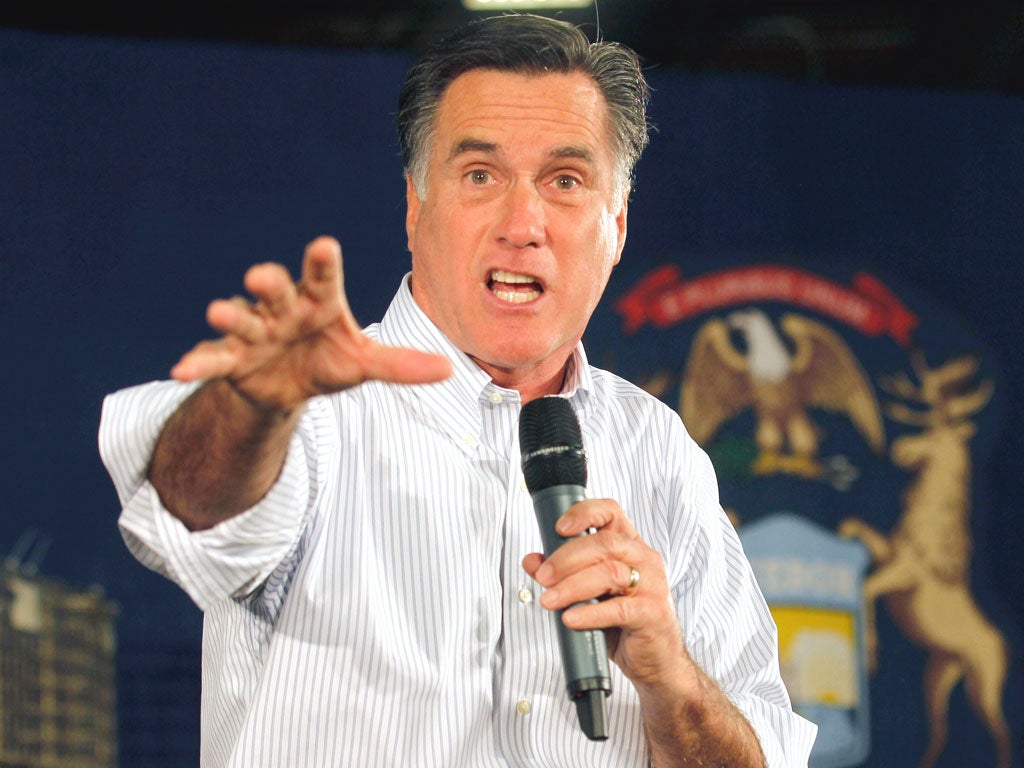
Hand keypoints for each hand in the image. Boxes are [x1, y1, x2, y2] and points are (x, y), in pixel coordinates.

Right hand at [171, 236, 451, 409]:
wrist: (288, 386)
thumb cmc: (328, 360)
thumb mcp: (364, 364)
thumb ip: (400, 366)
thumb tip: (450, 368)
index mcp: (319, 302)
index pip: (324, 277)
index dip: (322, 262)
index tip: (324, 245)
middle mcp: (284, 308)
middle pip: (275, 289)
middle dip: (268, 282)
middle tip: (261, 276)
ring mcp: (255, 331)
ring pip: (242, 317)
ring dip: (231, 314)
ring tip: (219, 311)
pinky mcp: (232, 358)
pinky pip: (214, 359)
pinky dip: (198, 363)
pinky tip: (180, 369)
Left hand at [522, 498, 686, 688]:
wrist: (657, 660)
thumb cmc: (625, 622)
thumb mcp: (590, 593)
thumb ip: (563, 574)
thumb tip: (531, 561)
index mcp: (630, 546)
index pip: (611, 512)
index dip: (584, 513)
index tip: (558, 528)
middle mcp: (645, 559)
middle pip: (604, 543)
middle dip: (566, 558)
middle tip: (543, 576)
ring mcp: (652, 585)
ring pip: (609, 572)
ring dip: (572, 586)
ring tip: (549, 600)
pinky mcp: (653, 614)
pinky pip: (618, 609)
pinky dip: (589, 613)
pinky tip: (571, 618)